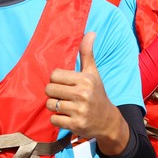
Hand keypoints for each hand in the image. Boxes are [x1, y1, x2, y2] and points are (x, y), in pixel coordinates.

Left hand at [45, 32, 127, 155]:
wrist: (108, 121)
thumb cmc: (97, 94)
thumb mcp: (93, 73)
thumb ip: (87, 53)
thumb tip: (90, 32)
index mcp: (85, 80)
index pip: (54, 75)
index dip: (56, 80)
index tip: (64, 84)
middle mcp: (83, 94)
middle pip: (49, 90)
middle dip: (53, 93)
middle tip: (63, 96)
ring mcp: (79, 111)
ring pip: (50, 105)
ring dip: (54, 106)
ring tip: (65, 106)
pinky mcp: (75, 125)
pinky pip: (53, 119)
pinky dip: (57, 119)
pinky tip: (67, 116)